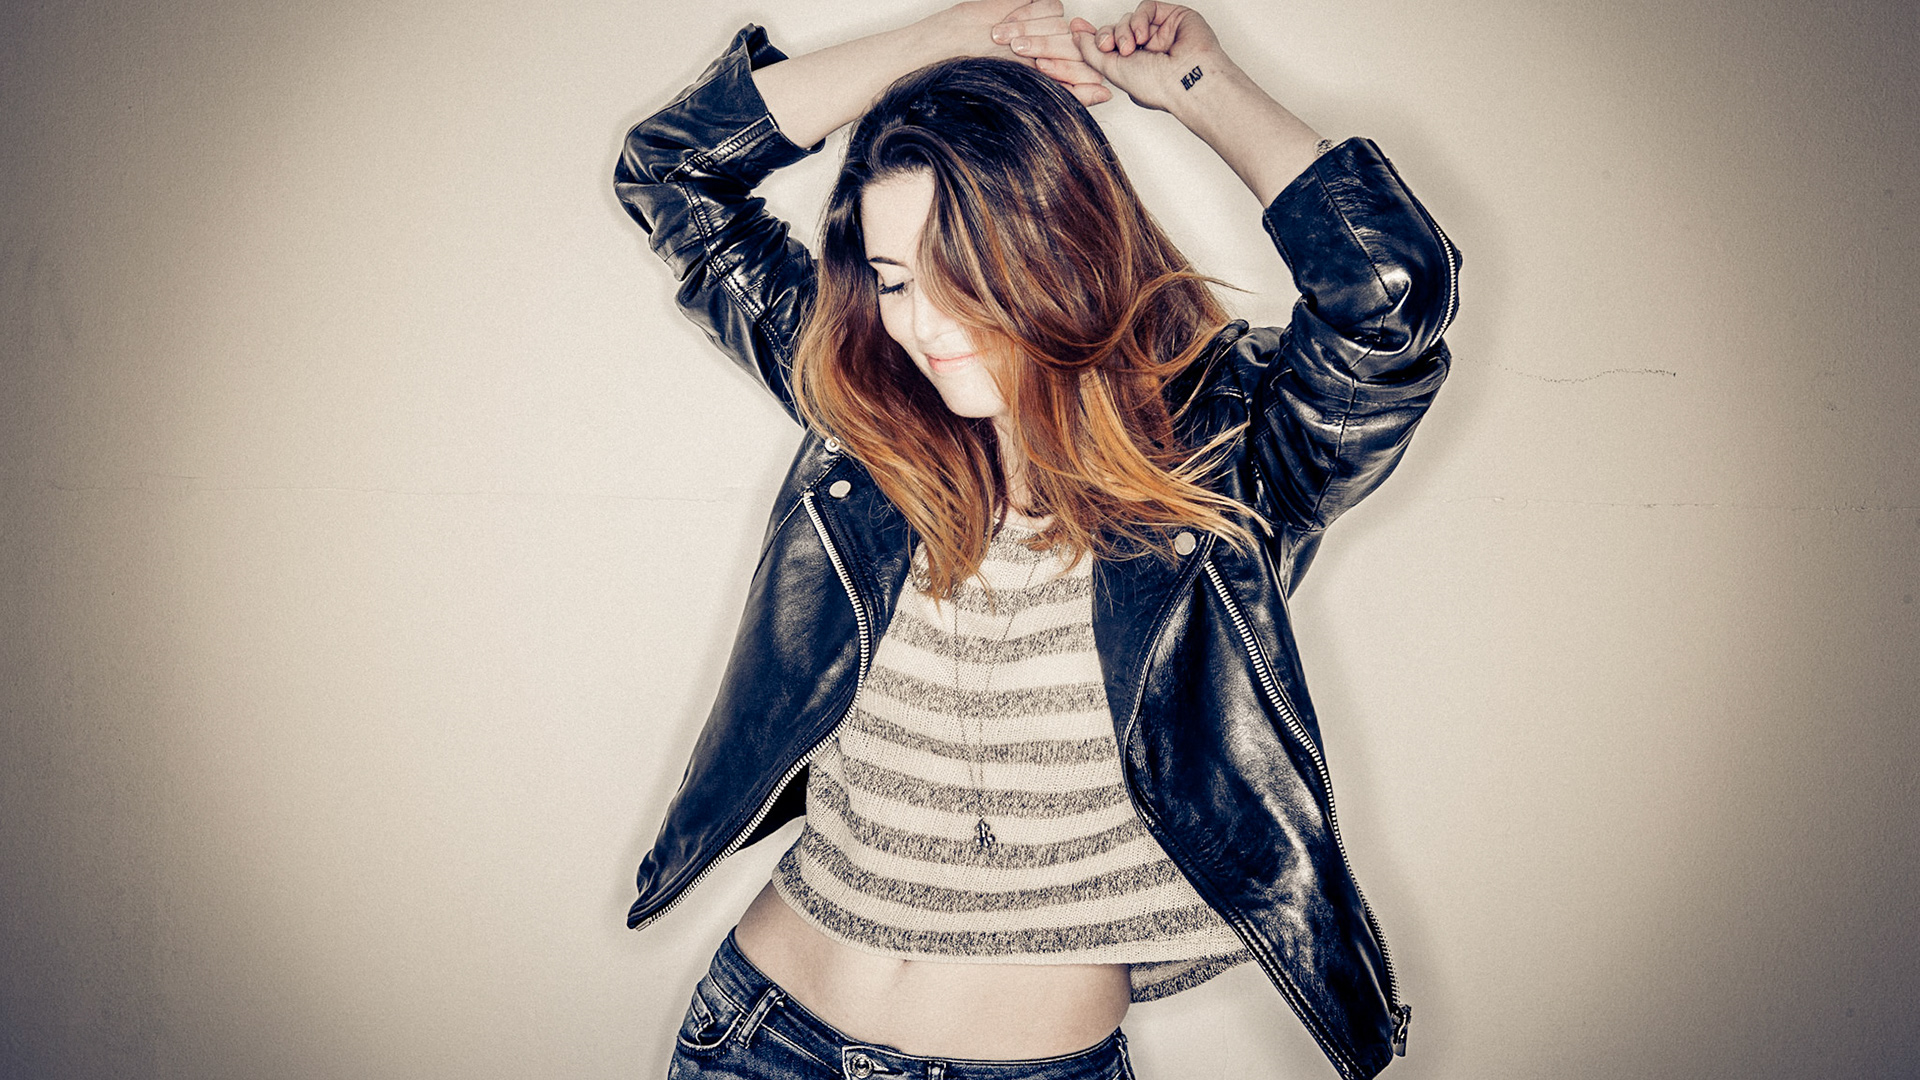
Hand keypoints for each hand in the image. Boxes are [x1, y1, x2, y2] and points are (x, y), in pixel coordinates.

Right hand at [938, 0, 1112, 105]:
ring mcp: (1047, 24)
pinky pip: (1050, 6)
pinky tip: (1006, 22)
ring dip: (1031, 32)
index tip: (1041, 68)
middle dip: (1046, 50)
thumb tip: (1107, 95)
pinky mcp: (1037, 3)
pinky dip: (1029, 14)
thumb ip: (1072, 94)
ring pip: (1061, 24)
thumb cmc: (987, 71)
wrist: (956, 44)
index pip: (1085, 66)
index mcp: (1058, 71)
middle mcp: (1056, 47)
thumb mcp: (1031, 88)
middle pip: (1075, 45)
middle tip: (1020, 54)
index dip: (1070, 67)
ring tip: (1002, 40)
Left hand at [1069, 2, 1226, 111]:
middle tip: (1111, 48)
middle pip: (1115, 29)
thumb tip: (1076, 33)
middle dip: (1108, 36)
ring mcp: (1160, 34)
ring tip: (1132, 47)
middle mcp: (1146, 50)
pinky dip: (1140, 18)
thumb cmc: (1157, 86)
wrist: (1187, 81)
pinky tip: (1143, 35)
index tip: (1076, 28)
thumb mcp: (1112, 70)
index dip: (1093, 36)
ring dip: (1124, 30)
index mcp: (1133, 67)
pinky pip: (1147, 7)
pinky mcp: (1173, 17)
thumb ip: (1091, 51)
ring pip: (1129, 18)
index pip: (1108, 45)